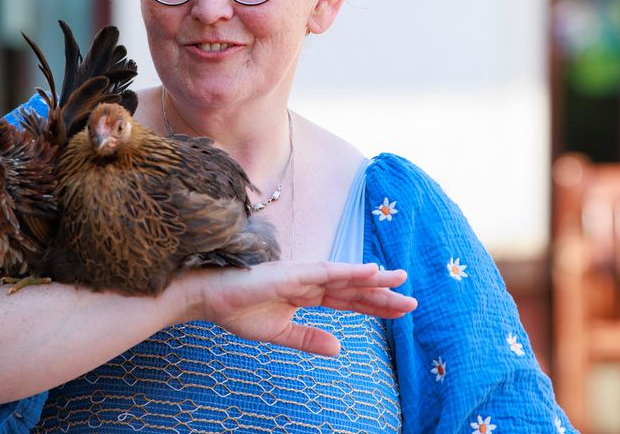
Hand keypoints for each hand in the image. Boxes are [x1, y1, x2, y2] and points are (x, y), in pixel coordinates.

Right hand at [174, 261, 415, 356]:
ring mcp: (301, 274)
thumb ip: (309, 339)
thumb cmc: (238, 311)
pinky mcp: (292, 273)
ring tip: (401, 281)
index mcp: (306, 294)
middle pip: (353, 289)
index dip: (374, 305)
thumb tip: (339, 348)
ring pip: (346, 277)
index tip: (400, 311)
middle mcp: (308, 281)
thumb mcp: (280, 333)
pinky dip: (350, 271)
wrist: (207, 299)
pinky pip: (327, 271)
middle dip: (382, 296)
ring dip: (374, 280)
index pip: (348, 300)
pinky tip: (371, 271)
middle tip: (413, 302)